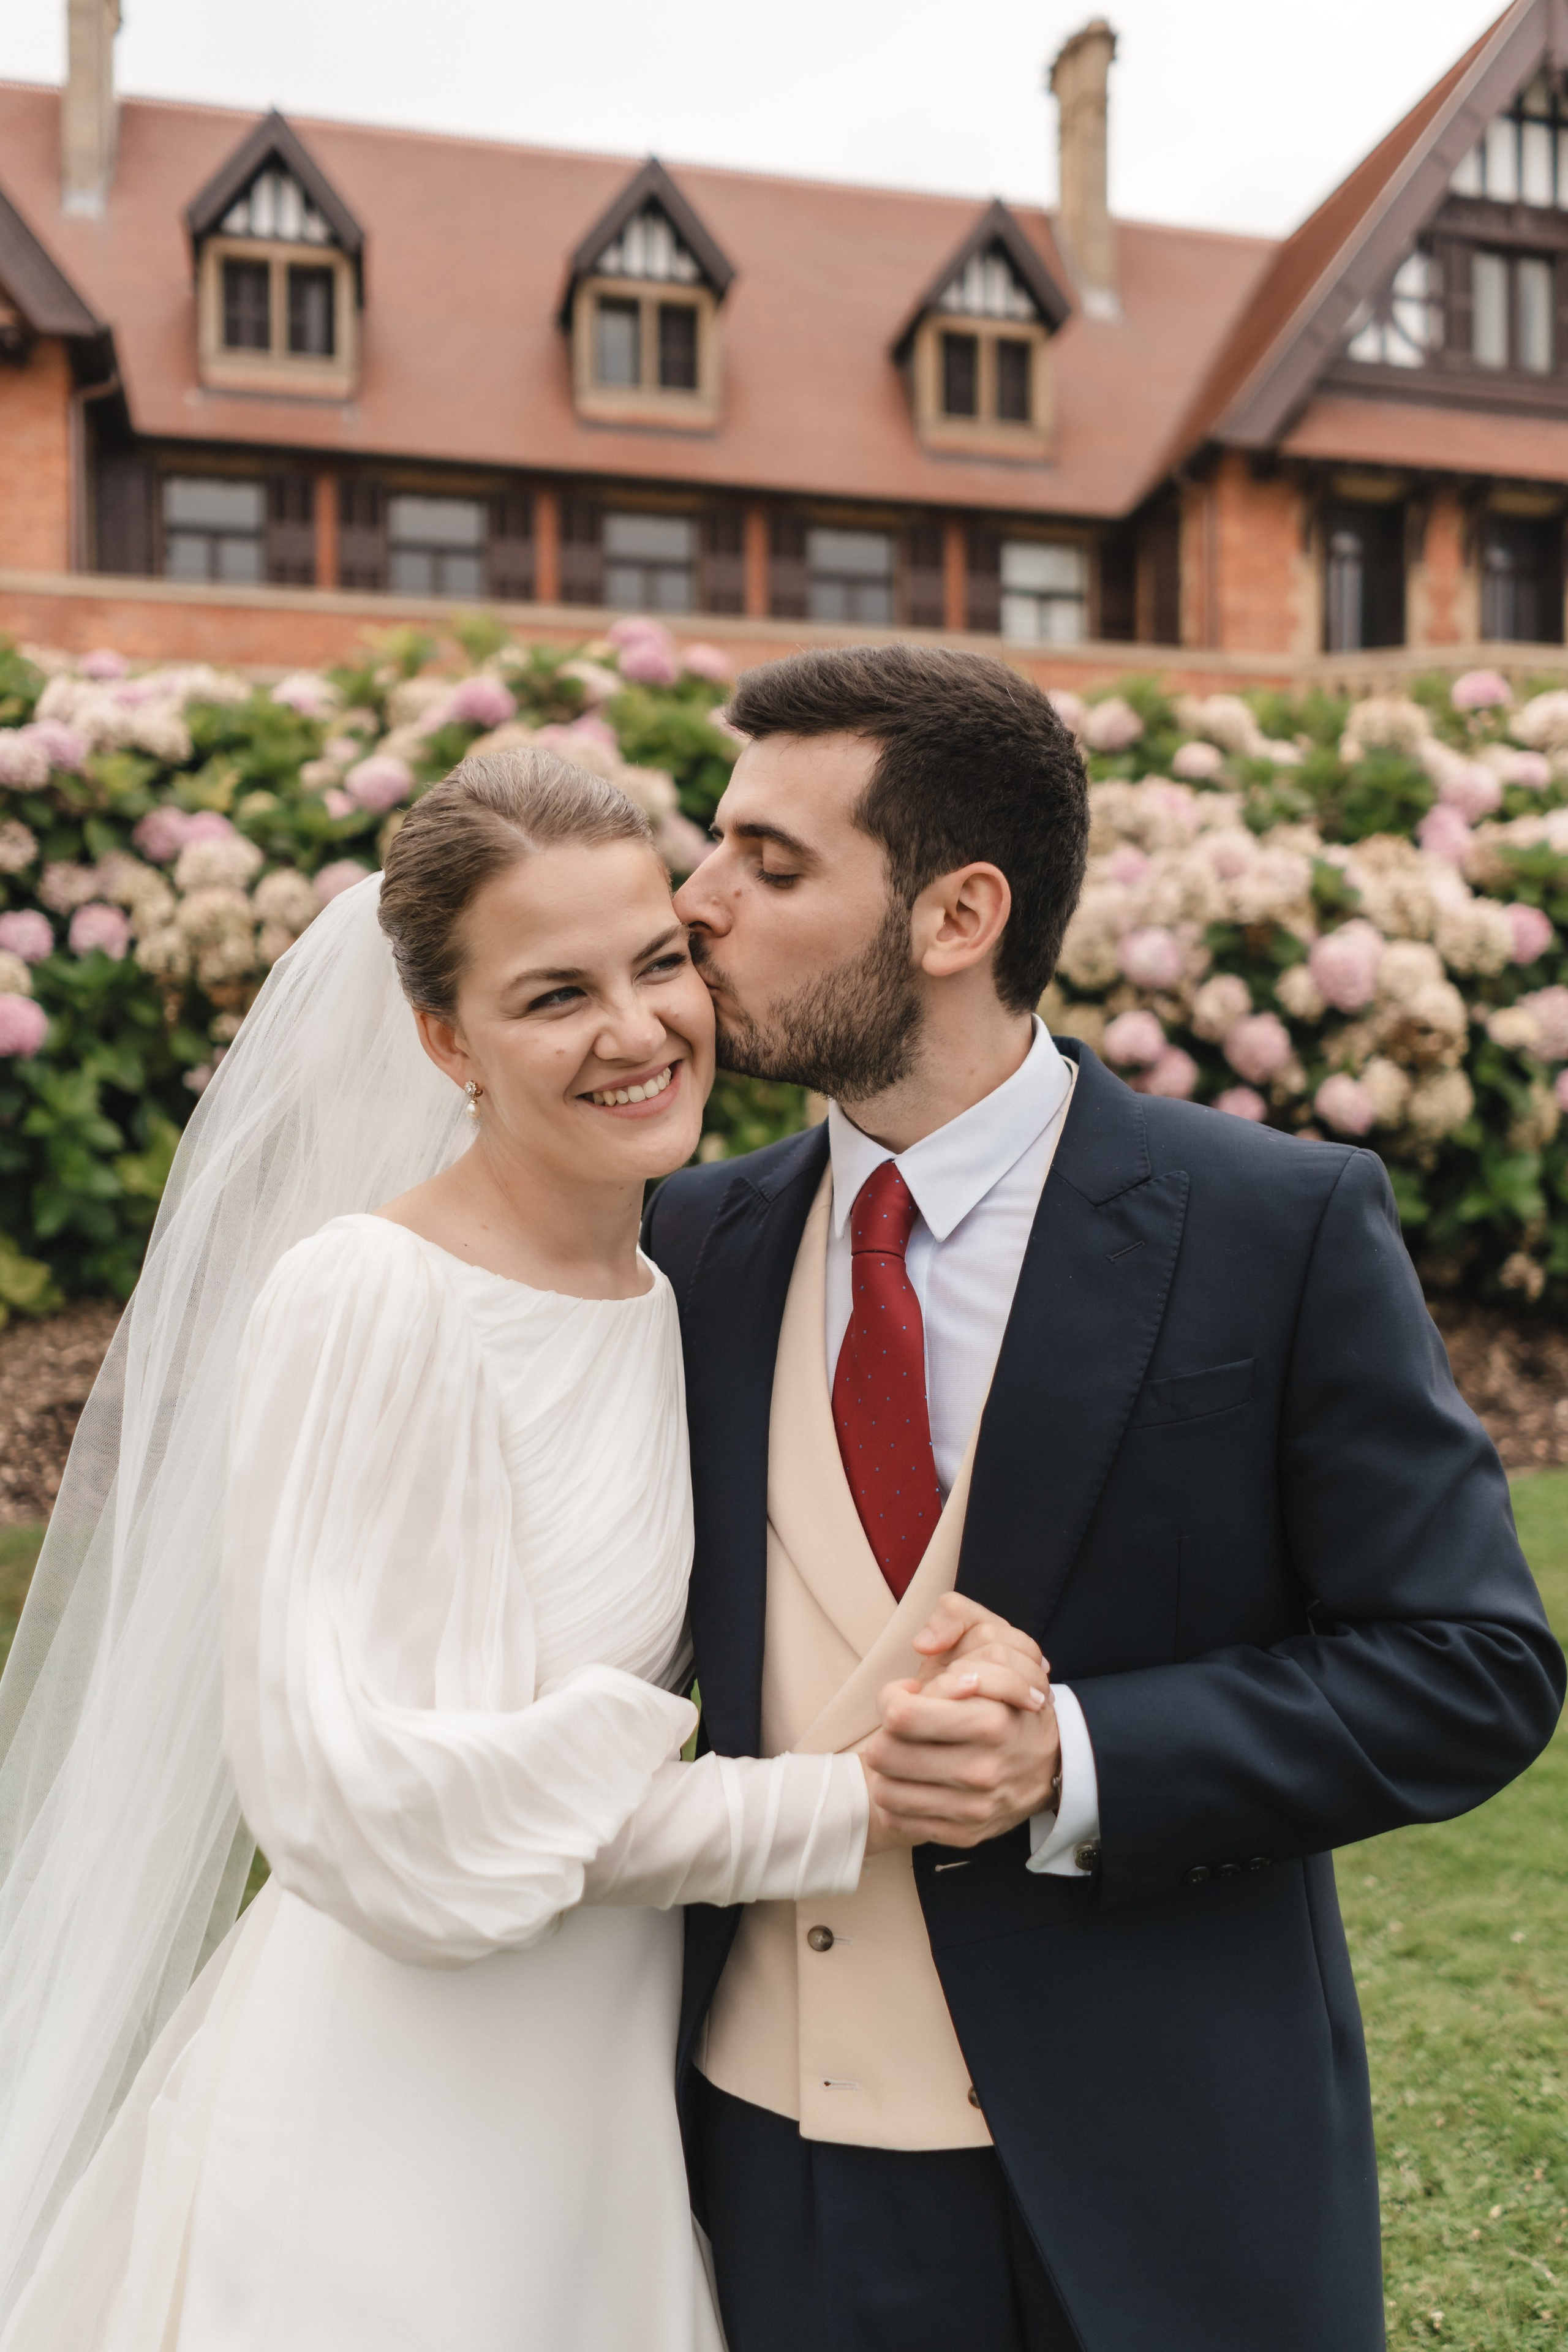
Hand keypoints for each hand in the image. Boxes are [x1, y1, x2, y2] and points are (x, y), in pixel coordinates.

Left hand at [864, 1602, 1060, 1848]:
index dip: (893, 1698)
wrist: (1053, 1762)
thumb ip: (955, 1620)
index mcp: (990, 1720)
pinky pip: (901, 1820)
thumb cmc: (1010, 1697)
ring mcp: (973, 1808)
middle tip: (902, 1725)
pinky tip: (913, 1781)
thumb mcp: (994, 1639)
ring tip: (906, 1751)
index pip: (900, 1715)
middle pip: (884, 1754)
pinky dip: (897, 1799)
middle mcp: (982, 1769)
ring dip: (886, 1768)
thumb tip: (923, 1645)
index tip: (909, 1694)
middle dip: (884, 1733)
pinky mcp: (965, 1834)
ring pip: (885, 1790)